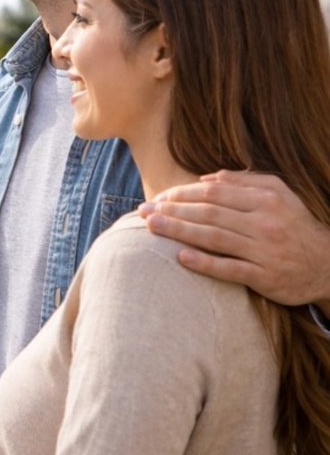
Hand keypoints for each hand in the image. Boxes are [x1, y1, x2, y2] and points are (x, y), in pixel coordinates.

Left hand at [140, 170, 329, 309]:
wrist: (328, 265)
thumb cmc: (295, 226)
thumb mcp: (280, 194)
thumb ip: (246, 181)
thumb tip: (207, 178)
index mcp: (267, 200)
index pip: (215, 193)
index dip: (183, 194)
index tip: (159, 198)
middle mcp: (266, 223)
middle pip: (209, 214)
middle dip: (172, 211)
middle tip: (143, 212)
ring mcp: (265, 251)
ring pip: (214, 238)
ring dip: (179, 232)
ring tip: (152, 228)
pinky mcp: (265, 277)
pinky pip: (230, 269)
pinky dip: (205, 263)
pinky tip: (181, 257)